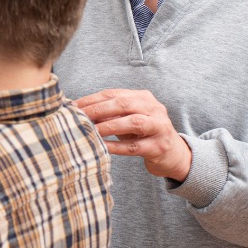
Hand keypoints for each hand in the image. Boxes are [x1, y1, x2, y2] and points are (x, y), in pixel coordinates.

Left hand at [75, 89, 191, 180]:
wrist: (174, 154)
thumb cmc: (144, 134)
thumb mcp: (128, 119)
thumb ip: (109, 114)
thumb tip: (79, 112)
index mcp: (143, 97)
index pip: (113, 94)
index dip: (92, 99)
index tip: (73, 106)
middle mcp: (153, 108)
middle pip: (123, 104)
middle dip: (99, 109)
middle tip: (79, 117)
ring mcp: (159, 127)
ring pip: (132, 123)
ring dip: (108, 126)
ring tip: (90, 130)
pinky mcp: (159, 146)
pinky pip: (135, 146)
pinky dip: (117, 146)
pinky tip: (103, 147)